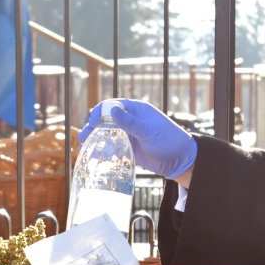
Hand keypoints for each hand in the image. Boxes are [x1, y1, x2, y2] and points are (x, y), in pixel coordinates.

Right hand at [78, 99, 196, 179]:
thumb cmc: (169, 140)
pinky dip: (103, 148)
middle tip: (83, 137)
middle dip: (93, 126)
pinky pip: (112, 146)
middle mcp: (130, 119)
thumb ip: (130, 123)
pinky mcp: (129, 147)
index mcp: (136, 109)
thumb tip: (112, 111)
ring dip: (96, 138)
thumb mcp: (149, 131)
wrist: (180, 159)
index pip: (112, 106)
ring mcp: (129, 133)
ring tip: (84, 145)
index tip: (92, 123)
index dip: (99, 113)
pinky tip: (96, 154)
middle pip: (106, 119)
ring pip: (107, 133)